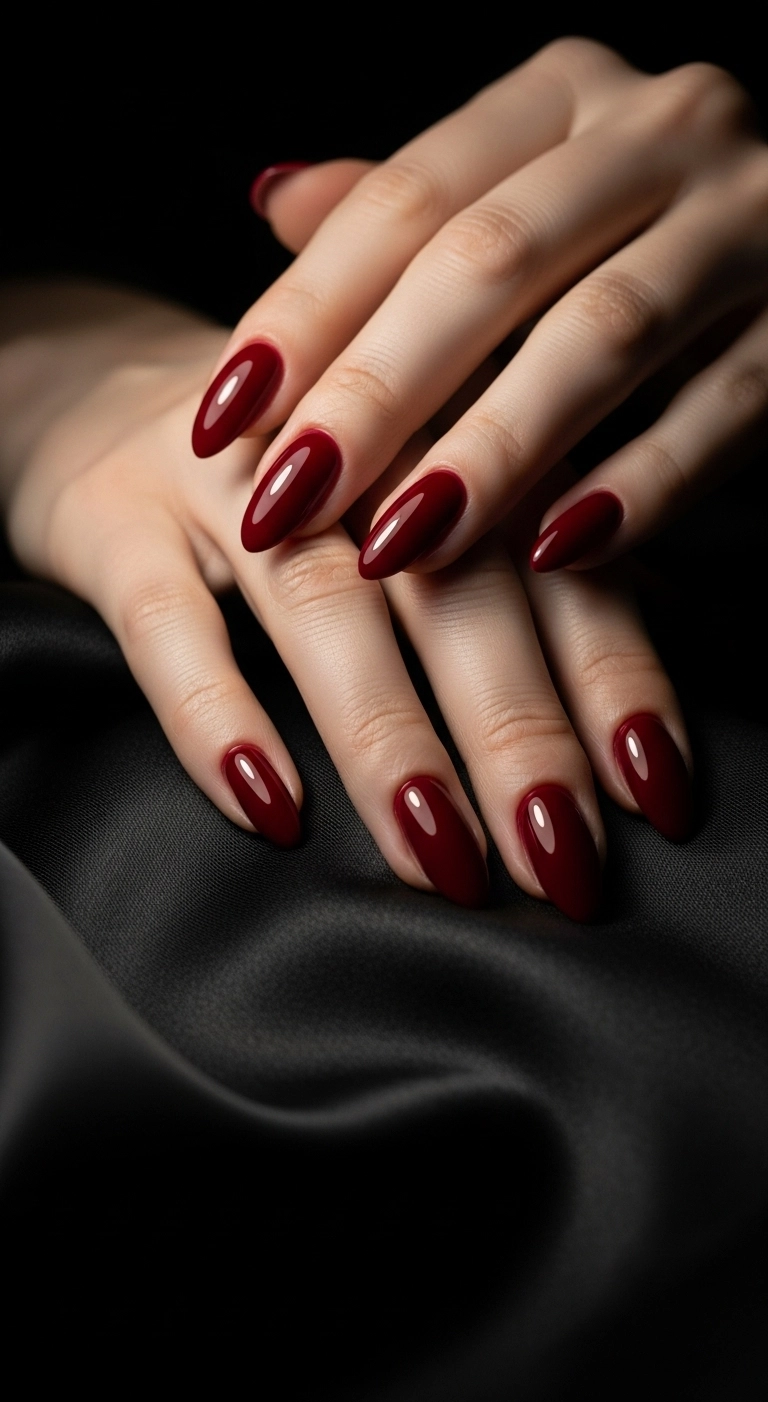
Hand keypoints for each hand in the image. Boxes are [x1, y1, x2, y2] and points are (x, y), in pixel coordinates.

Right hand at [0, 282, 691, 920]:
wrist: (103, 399)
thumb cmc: (308, 477)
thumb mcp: (423, 490)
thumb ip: (534, 554)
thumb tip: (668, 634)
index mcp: (452, 428)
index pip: (558, 559)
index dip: (613, 679)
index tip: (651, 797)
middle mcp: (355, 442)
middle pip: (456, 585)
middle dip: (517, 730)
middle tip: (559, 859)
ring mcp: (231, 478)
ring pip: (325, 607)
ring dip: (391, 739)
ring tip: (442, 858)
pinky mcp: (119, 518)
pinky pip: (169, 623)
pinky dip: (218, 718)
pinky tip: (270, 805)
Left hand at [194, 38, 767, 578]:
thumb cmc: (644, 227)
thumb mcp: (529, 193)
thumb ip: (415, 206)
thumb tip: (273, 199)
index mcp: (566, 93)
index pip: (407, 200)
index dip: (305, 312)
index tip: (221, 418)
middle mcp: (662, 129)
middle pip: (489, 262)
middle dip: (376, 392)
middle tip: (288, 501)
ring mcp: (752, 217)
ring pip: (602, 335)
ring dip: (493, 449)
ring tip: (403, 543)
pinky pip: (725, 408)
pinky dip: (640, 484)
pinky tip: (556, 551)